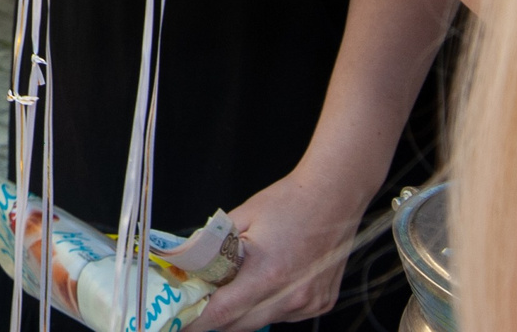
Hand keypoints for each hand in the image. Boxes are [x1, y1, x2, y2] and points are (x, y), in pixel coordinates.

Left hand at [189, 163, 372, 331]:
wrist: (333, 196)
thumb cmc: (289, 202)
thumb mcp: (241, 217)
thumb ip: (214, 245)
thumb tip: (191, 263)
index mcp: (266, 273)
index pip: (223, 312)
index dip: (198, 320)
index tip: (182, 321)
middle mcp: (290, 295)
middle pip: (240, 326)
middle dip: (216, 319)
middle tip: (200, 304)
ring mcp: (308, 303)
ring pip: (263, 321)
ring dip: (243, 313)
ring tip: (233, 289)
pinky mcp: (320, 304)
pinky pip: (285, 315)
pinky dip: (268, 306)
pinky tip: (266, 284)